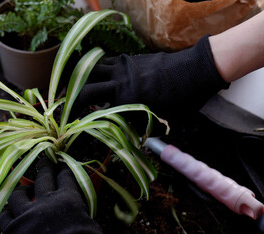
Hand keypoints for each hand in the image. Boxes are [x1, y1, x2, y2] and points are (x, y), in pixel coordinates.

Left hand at [0, 158, 104, 233]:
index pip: (66, 178)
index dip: (64, 170)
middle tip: (44, 162)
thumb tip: (80, 213)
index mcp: (67, 200)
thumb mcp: (91, 228)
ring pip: (18, 194)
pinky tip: (8, 211)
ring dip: (21, 190)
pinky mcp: (12, 229)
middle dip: (44, 168)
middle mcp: (45, 202)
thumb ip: (82, 214)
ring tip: (24, 189)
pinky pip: (4, 216)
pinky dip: (7, 212)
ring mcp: (26, 215)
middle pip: (43, 178)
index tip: (62, 165)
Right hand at [77, 35, 229, 120]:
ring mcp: (124, 67)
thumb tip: (137, 143)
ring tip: (79, 89)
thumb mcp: (164, 120)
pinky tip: (102, 76)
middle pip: (86, 88)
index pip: (96, 112)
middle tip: (67, 106)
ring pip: (94, 70)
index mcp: (125, 100)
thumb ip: (145, 131)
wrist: (196, 71)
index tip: (73, 124)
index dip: (82, 119)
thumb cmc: (183, 99)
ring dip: (84, 80)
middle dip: (73, 98)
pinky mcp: (130, 59)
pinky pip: (108, 62)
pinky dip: (100, 69)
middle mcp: (119, 82)